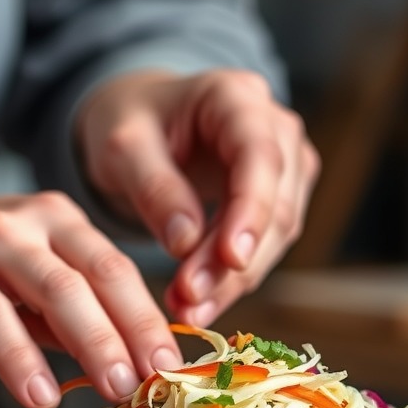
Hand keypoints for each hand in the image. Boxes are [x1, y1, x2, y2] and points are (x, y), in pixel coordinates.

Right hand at [0, 184, 182, 407]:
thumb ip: (60, 316)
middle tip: (159, 381)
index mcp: (57, 221)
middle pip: (100, 275)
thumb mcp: (14, 288)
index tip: (174, 367)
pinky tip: (37, 396)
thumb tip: (118, 364)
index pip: (117, 269)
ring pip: (57, 290)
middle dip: (136, 331)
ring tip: (117, 390)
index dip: (151, 318)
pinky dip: (18, 358)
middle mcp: (28, 220)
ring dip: (94, 343)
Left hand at [75, 68, 319, 324]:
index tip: (230, 258)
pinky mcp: (277, 200)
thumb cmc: (129, 124)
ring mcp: (284, 166)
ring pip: (277, 234)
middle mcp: (274, 127)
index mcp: (235, 96)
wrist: (139, 128)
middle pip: (274, 203)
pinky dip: (231, 280)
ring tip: (187, 311)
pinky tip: (199, 305)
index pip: (260, 155)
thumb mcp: (123, 147)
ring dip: (233, 280)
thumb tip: (186, 244)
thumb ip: (154, 188)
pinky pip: (264, 247)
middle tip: (188, 300)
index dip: (251, 209)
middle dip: (232, 260)